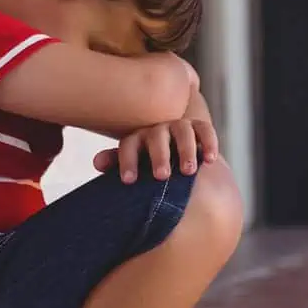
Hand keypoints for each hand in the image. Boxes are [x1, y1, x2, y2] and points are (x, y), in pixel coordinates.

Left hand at [93, 118, 220, 182]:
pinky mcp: (200, 128)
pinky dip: (208, 142)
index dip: (126, 161)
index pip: (129, 145)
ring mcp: (180, 127)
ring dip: (186, 150)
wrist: (180, 155)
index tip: (128, 181)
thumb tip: (96, 161)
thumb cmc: (151, 163)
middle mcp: (158, 129)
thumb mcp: (136, 164)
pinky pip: (205, 130)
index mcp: (138, 138)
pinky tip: (210, 160)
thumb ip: (118, 163)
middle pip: (157, 137)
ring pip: (182, 131)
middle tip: (162, 176)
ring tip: (188, 171)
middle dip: (159, 155)